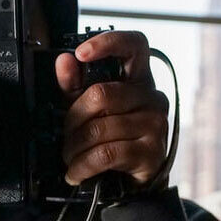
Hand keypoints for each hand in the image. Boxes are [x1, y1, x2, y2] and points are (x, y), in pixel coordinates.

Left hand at [56, 31, 168, 188]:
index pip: (135, 45)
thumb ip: (76, 84)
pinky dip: (83, 166)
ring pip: (100, 128)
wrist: (135, 178)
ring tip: (70, 157)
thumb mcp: (92, 108)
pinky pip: (107, 154)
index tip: (81, 53)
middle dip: (73, 119)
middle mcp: (152, 97)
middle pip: (101, 94)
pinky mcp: (151, 151)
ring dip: (75, 148)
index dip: (109, 42)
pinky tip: (76, 171)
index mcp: (139, 79)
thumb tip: (64, 61)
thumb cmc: (115, 136)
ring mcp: (155, 124)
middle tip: (65, 134)